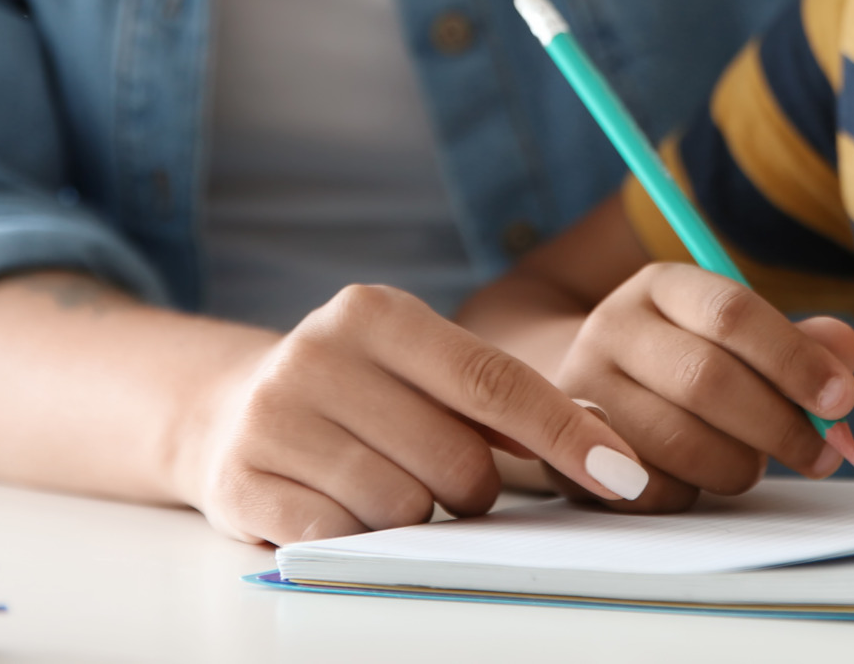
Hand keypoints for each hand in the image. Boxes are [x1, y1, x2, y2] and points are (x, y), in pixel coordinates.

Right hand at [177, 283, 650, 544]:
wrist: (231, 410)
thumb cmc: (361, 393)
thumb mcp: (423, 368)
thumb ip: (503, 397)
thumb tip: (605, 443)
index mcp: (375, 312)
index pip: (493, 381)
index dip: (565, 433)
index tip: (623, 474)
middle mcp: (319, 354)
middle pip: (455, 459)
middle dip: (473, 489)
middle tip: (447, 480)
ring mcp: (275, 419)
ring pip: (402, 508)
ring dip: (415, 517)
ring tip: (386, 487)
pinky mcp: (244, 483)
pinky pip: (344, 540)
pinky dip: (362, 539)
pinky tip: (345, 509)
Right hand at [549, 262, 853, 510]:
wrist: (583, 387)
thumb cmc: (683, 362)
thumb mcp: (734, 336)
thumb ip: (794, 342)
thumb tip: (842, 353)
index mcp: (662, 286)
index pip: (731, 312)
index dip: (794, 359)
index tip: (842, 399)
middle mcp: (613, 326)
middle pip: (706, 380)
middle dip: (779, 426)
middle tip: (823, 453)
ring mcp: (582, 388)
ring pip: (679, 442)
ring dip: (737, 465)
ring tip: (753, 463)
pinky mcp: (568, 452)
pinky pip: (650, 489)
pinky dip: (693, 493)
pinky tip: (701, 478)